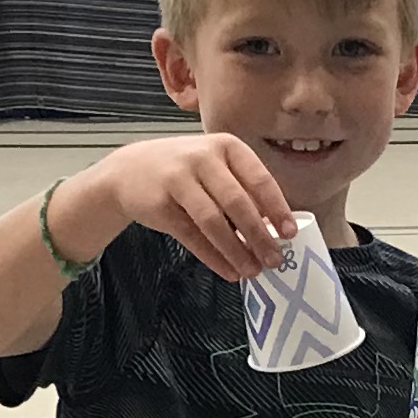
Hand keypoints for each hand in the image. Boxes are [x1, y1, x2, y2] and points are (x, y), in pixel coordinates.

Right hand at [95, 133, 293, 284]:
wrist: (128, 171)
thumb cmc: (184, 171)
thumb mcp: (215, 166)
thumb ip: (242, 188)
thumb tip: (274, 228)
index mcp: (226, 146)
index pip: (259, 179)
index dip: (277, 208)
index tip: (290, 233)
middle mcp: (202, 157)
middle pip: (238, 202)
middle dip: (259, 236)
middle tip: (274, 260)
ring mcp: (178, 179)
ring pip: (214, 222)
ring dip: (236, 251)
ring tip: (252, 270)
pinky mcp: (160, 205)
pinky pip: (192, 237)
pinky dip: (213, 257)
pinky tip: (228, 271)